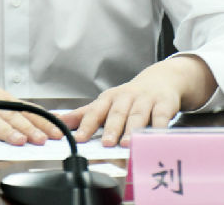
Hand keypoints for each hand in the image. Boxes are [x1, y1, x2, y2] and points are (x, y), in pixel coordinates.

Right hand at [0, 57, 62, 145]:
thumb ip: (11, 113)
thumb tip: (34, 129)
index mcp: (1, 99)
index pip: (26, 111)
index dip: (42, 122)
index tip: (57, 132)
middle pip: (12, 116)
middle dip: (29, 129)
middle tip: (42, 140)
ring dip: (5, 130)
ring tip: (18, 141)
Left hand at [59, 55, 215, 147]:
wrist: (161, 79)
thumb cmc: (130, 97)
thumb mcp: (106, 102)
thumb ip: (84, 115)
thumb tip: (59, 124)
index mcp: (109, 98)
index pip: (95, 112)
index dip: (86, 125)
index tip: (79, 138)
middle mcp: (126, 97)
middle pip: (117, 113)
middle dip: (111, 128)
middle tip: (106, 144)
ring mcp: (146, 100)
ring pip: (138, 115)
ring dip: (132, 129)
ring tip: (127, 144)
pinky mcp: (164, 103)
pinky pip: (161, 116)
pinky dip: (158, 127)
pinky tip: (155, 138)